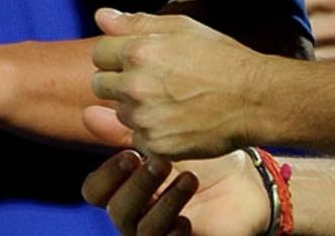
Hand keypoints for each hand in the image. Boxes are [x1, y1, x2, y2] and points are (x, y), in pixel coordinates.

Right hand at [81, 148, 267, 235]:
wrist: (246, 183)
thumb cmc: (201, 158)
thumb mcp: (166, 139)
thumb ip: (129, 130)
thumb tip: (88, 112)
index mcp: (126, 187)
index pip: (95, 190)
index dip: (106, 176)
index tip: (130, 153)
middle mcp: (136, 213)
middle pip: (116, 210)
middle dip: (138, 186)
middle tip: (160, 161)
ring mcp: (157, 233)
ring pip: (142, 230)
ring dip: (164, 203)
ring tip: (189, 178)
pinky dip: (175, 231)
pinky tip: (189, 217)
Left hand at [89, 8, 266, 158]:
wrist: (254, 99)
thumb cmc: (220, 57)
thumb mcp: (181, 27)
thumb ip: (136, 22)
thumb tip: (100, 16)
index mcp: (138, 51)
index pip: (99, 53)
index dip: (117, 54)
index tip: (138, 59)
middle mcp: (135, 86)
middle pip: (100, 84)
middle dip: (119, 81)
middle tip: (152, 81)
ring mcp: (144, 119)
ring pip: (120, 112)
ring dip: (134, 107)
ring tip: (169, 100)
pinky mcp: (155, 145)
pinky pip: (137, 137)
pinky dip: (151, 131)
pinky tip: (175, 120)